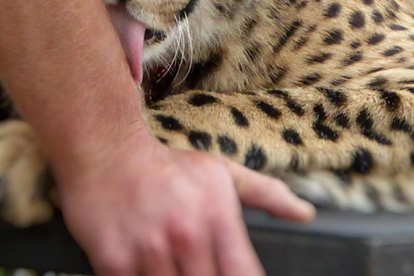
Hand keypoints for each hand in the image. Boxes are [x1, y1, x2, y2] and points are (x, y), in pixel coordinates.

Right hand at [57, 128, 314, 275]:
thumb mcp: (222, 172)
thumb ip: (267, 195)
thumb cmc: (168, 167)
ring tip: (176, 267)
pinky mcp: (114, 261)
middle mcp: (187, 236)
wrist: (107, 151)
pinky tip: (150, 270)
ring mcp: (150, 251)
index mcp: (218, 217)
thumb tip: (306, 214)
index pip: (242, 275)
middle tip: (197, 268)